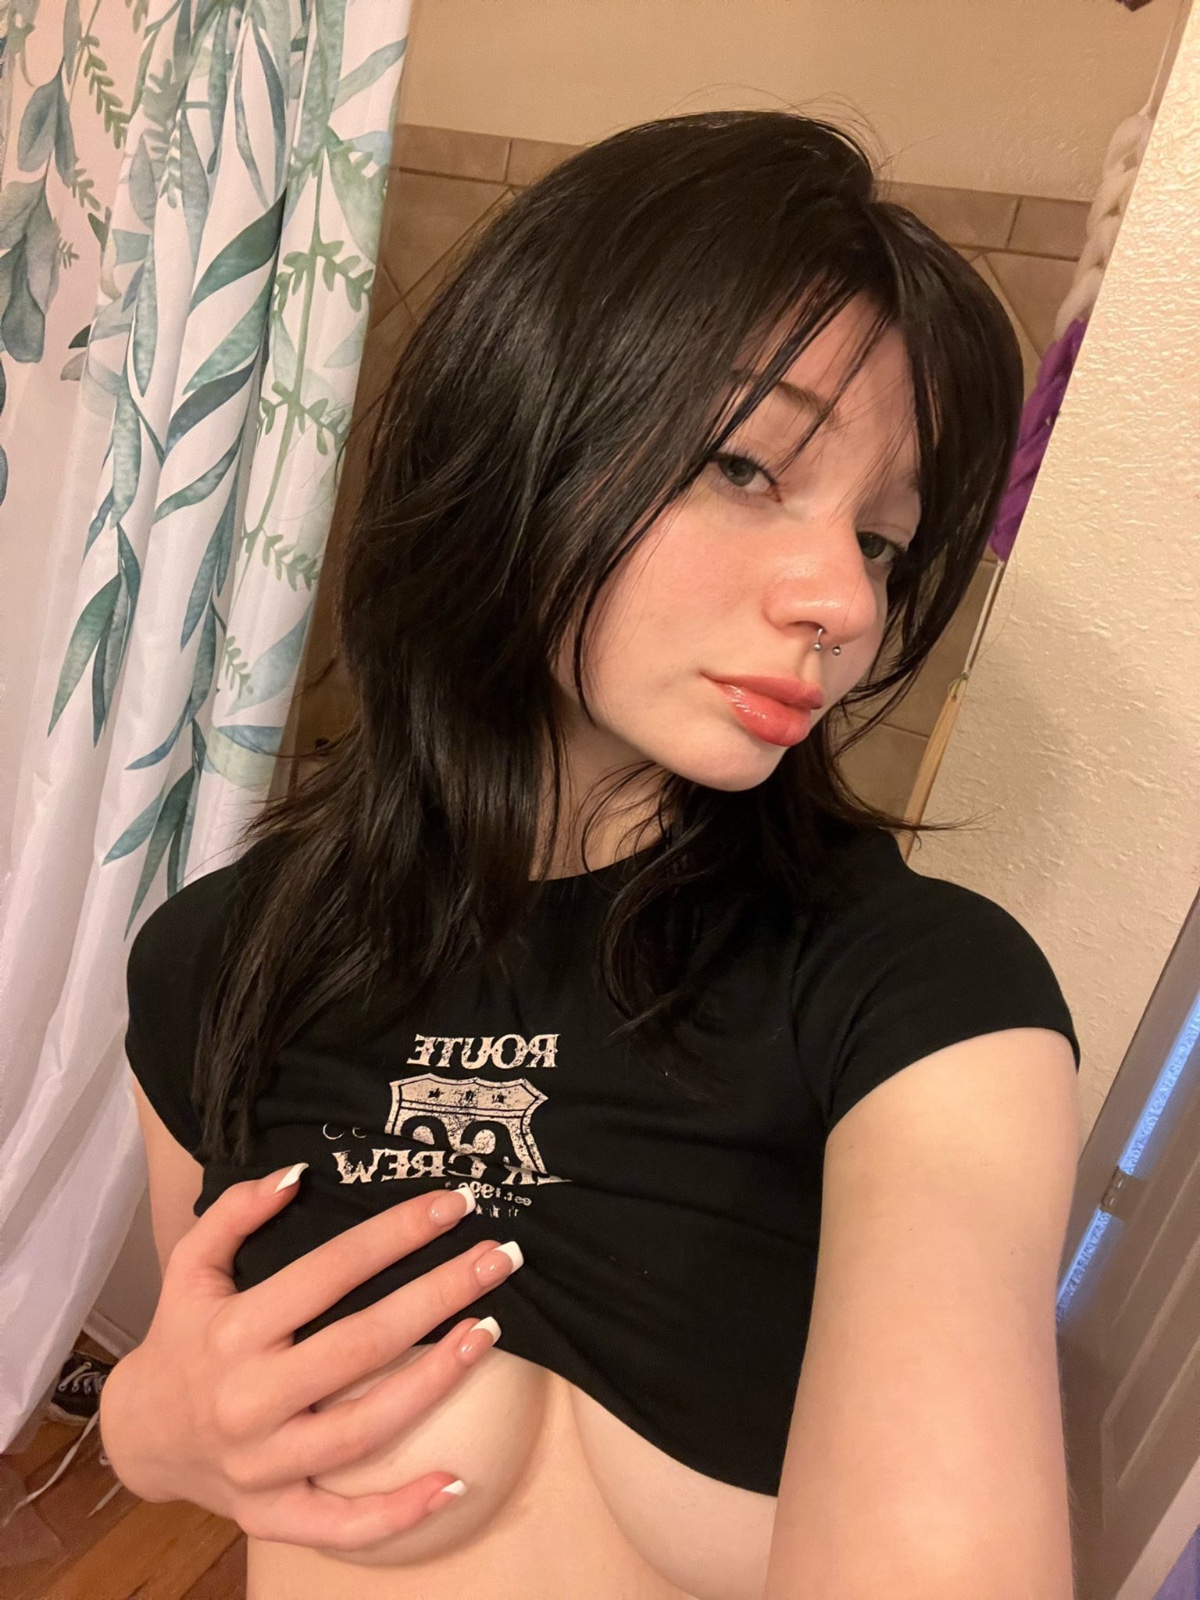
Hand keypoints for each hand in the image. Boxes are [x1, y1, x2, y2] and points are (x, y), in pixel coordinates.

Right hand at [99, 1167, 520, 1551]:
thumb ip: (234, 1213)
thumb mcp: (190, 1266)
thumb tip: (296, 1173)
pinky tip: (456, 1481)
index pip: (330, 1271)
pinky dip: (398, 1513)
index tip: (452, 1205)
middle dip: (439, 1295)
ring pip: (364, 1429)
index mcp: (234, 1330)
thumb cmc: (184, 1339)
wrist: (140, 1436)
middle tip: (500, 1259)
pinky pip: (342, 1524)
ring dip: (435, 1381)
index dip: (395, 1234)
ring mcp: (264, 1464)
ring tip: (490, 1331)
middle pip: (362, 1344)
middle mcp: (250, 1398)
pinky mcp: (274, 1515)